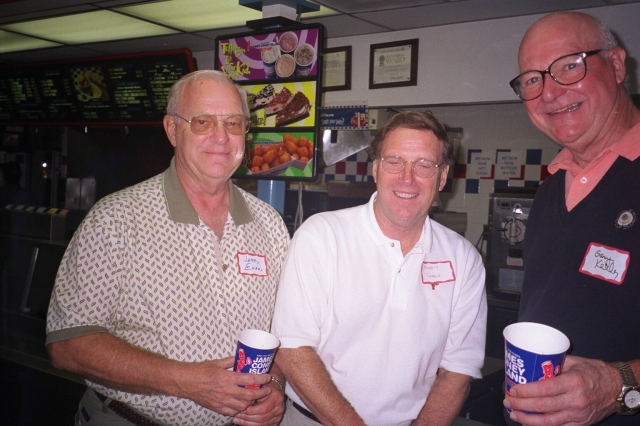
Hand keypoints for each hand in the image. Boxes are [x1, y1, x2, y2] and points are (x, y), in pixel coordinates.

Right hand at [176, 356, 273, 416]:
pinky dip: (240, 409)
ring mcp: (221, 401)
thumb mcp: (218, 362)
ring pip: (242, 406)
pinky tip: (242, 404)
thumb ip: (231, 361)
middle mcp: (226, 391)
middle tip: (267, 390)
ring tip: (255, 397)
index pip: (249, 380)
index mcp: (227, 377)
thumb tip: (242, 358)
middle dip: (261, 393)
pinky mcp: (217, 407)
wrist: (186, 382)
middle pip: (249, 395)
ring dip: (251, 402)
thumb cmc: (200, 370)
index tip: (267, 377)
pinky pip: (232, 412)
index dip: (261, 379)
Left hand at [232, 380, 284, 425]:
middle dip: (247, 418)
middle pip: (262, 418)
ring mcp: (278, 416)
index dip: (251, 411)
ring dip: (247, 423)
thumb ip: (254, 394)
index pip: (263, 409)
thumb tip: (242, 401)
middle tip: (236, 416)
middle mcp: (279, 409)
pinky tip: (244, 423)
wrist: (274, 388)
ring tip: (237, 420)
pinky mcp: (275, 422)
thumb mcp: (260, 386)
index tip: (241, 409)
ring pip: (262, 425)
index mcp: (277, 398)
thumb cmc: (265, 386)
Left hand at [504, 355, 620, 424]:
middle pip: (542, 407)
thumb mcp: (575, 362)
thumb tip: (533, 363)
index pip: (544, 390)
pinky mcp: (580, 423)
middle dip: (521, 406)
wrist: (617, 387)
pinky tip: (530, 422)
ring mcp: (578, 415)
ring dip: (528, 420)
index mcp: (572, 382)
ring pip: (548, 422)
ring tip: (514, 415)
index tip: (513, 390)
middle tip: (508, 402)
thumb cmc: (596, 372)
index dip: (525, 392)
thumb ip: (554, 363)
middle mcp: (575, 401)